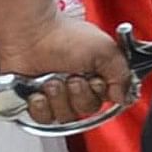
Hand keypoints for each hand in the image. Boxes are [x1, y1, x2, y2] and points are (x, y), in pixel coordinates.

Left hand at [1, 15, 127, 127]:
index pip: (107, 99)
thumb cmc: (62, 35)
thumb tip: (122, 97)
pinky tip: (39, 93)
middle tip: (71, 78)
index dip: (100, 94)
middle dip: (79, 95)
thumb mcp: (105, 50)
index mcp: (96, 73)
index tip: (95, 81)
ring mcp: (55, 93)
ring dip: (59, 99)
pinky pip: (43, 118)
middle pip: (87, 109)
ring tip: (51, 81)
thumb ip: (122, 75)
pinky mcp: (34, 100)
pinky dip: (41, 107)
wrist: (29, 33)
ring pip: (66, 116)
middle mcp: (76, 84)